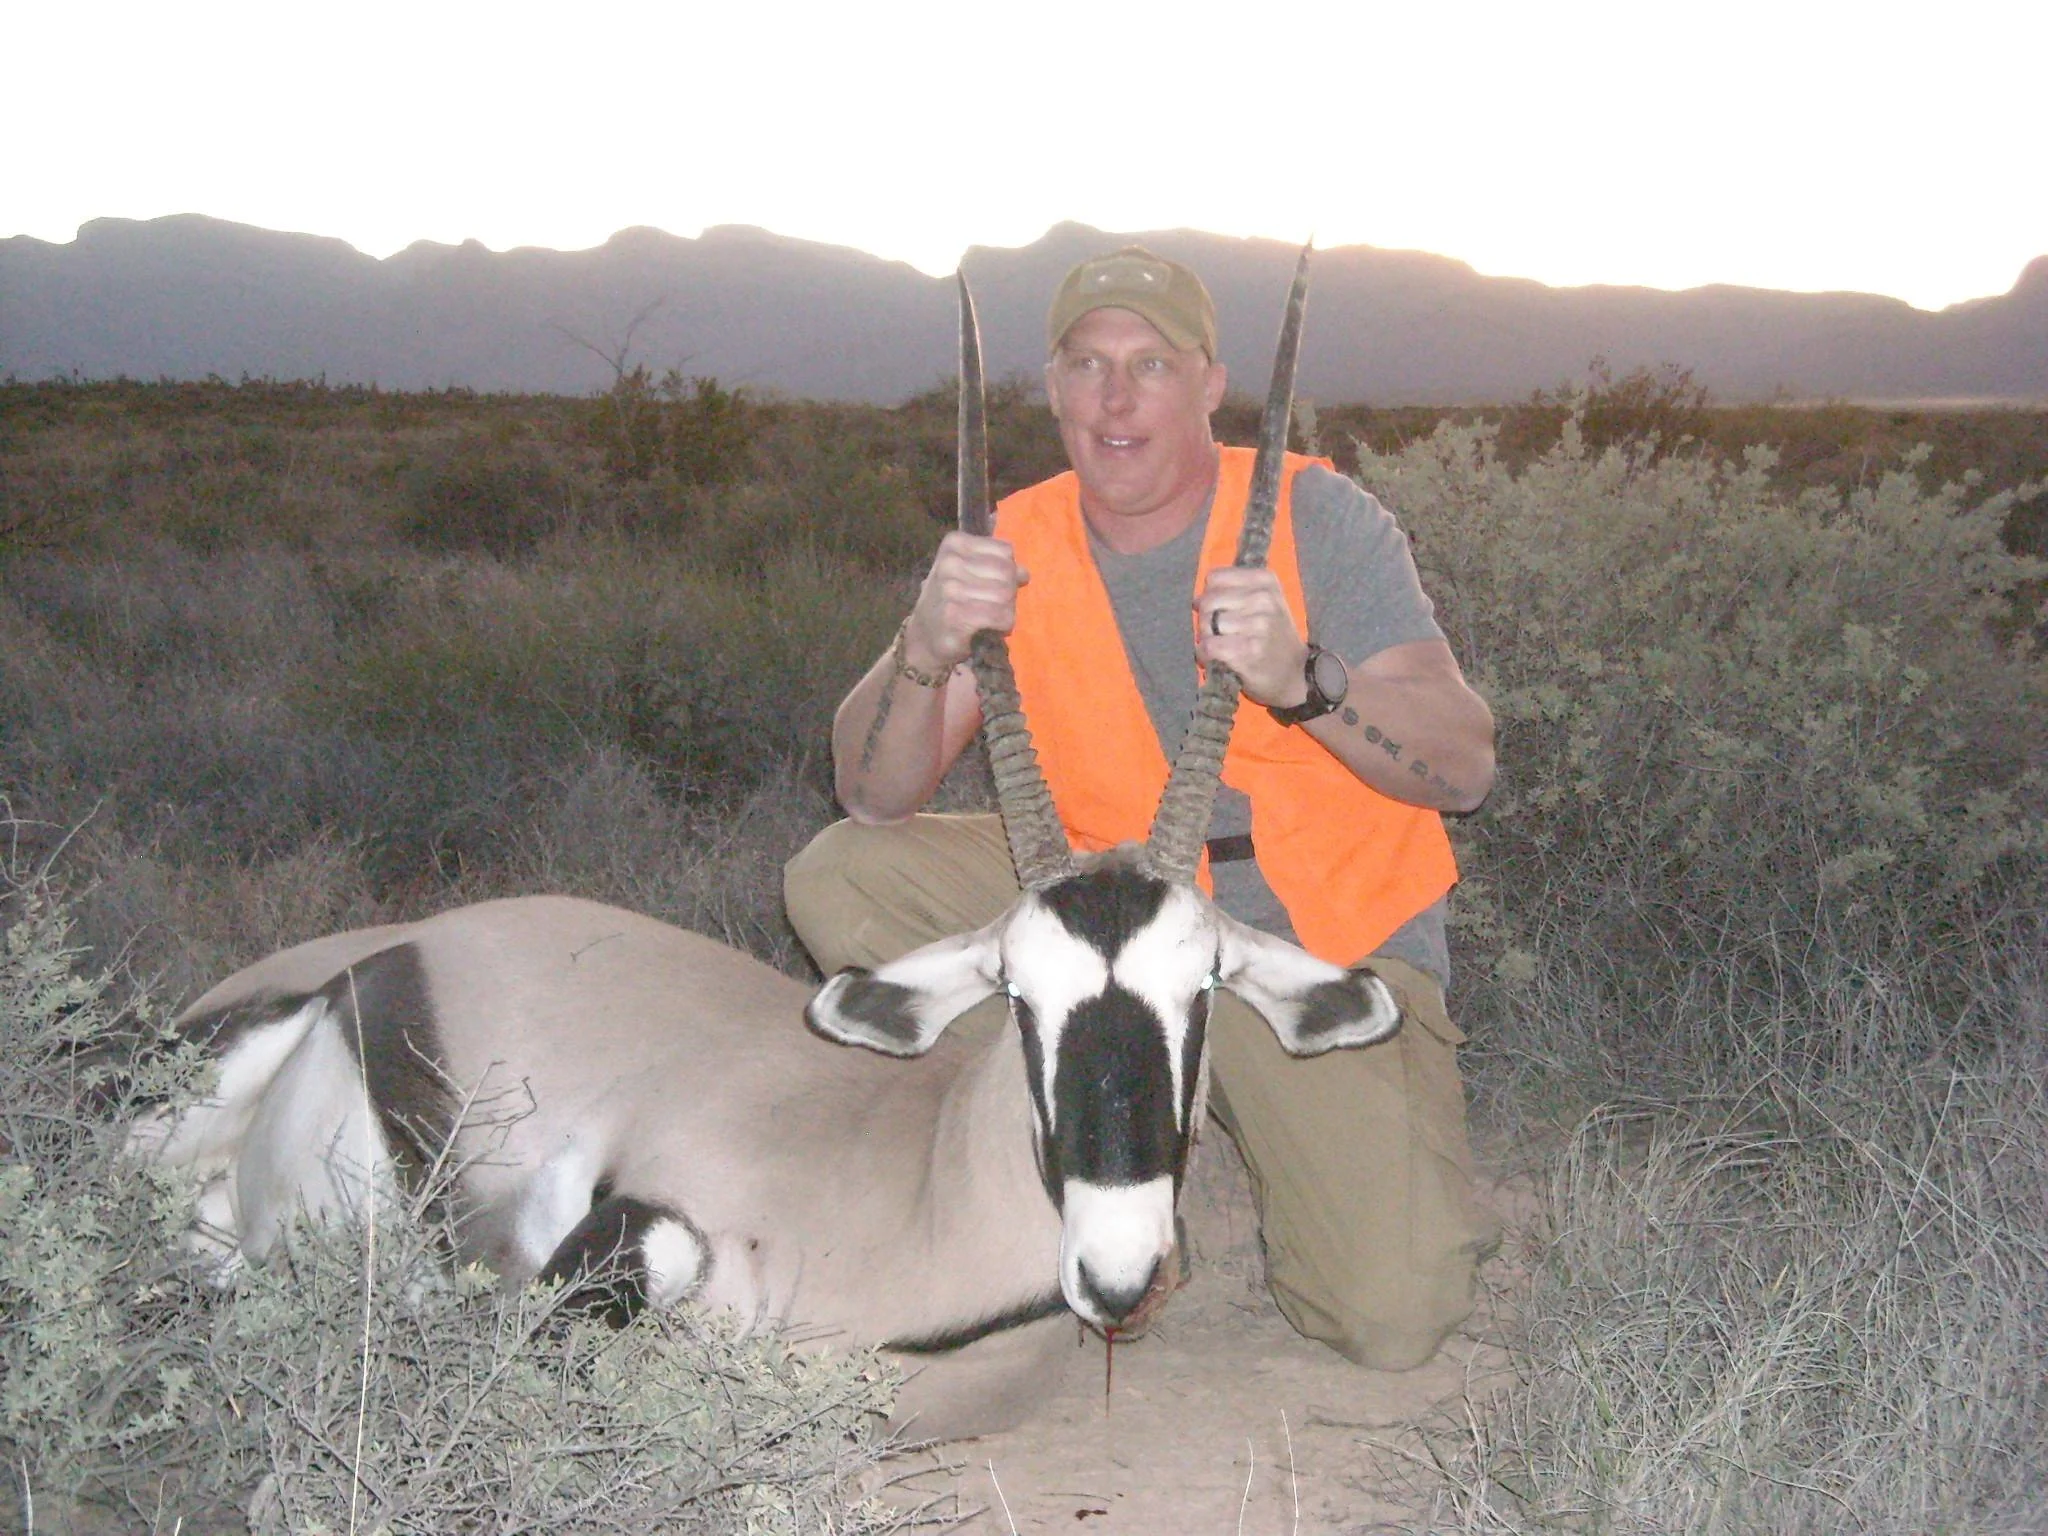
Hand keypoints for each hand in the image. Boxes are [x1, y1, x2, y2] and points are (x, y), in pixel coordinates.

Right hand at [903, 532, 1027, 671]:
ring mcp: (951, 589)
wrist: (923, 637)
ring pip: (1006, 595)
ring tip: (992, 618)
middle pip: (1007, 572)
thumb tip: (1025, 573)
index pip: (1005, 551)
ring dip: (1006, 611)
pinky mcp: (956, 616)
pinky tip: (990, 629)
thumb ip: (995, 568)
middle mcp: (950, 562)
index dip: (1008, 571)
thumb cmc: (949, 602)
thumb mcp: (967, 575)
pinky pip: (1000, 616)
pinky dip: (1002, 626)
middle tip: (995, 606)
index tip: (994, 585)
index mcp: (954, 544)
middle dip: (1009, 593)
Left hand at [1194, 566, 1309, 707]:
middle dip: (1206, 619)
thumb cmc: (1273, 636)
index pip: (1215, 578)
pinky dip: (1206, 655)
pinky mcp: (1248, 650)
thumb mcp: (1266, 602)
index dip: (1210, 595)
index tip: (1219, 609)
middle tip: (1218, 633)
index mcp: (1266, 581)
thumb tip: (1197, 599)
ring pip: (1206, 624)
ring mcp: (1258, 625)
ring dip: (1207, 638)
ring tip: (1222, 646)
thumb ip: (1234, 590)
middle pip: (1208, 601)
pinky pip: (1209, 646)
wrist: (1294, 675)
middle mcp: (1264, 599)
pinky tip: (1217, 659)